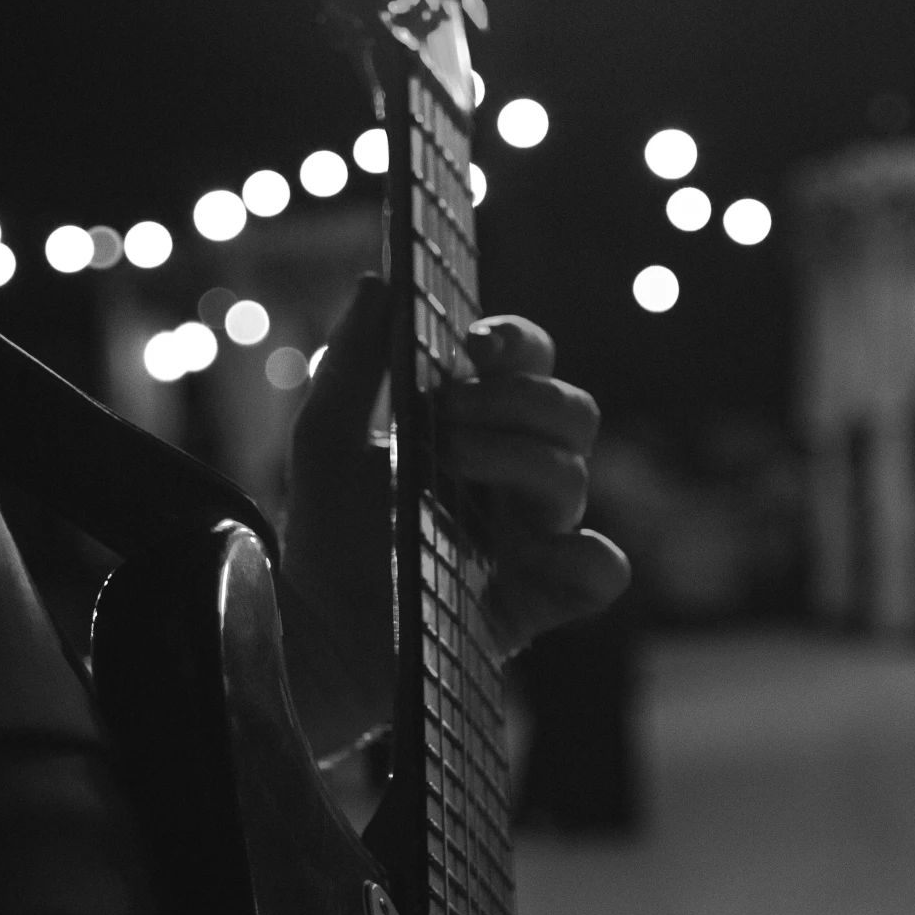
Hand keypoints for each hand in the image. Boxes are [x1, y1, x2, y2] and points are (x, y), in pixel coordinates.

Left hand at [279, 276, 628, 757]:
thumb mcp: (323, 439)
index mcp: (478, 425)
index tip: (473, 346)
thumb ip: (353, 363)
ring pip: (575, 479)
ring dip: (517, 460)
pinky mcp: (539, 601)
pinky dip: (580, 554)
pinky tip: (520, 552)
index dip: (518, 343)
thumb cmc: (322, 536)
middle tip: (449, 420)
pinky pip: (601, 570)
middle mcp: (515, 478)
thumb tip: (380, 279)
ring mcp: (532, 539)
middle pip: (573, 412)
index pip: (529, 363)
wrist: (313, 634)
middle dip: (519, 403)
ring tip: (447, 468)